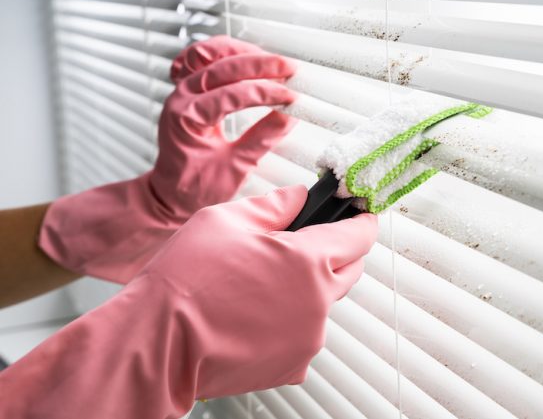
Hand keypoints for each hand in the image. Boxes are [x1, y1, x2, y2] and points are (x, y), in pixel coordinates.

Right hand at [2, 187, 378, 418]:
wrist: (160, 341)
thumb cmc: (187, 280)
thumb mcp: (227, 219)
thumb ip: (276, 204)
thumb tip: (300, 197)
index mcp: (309, 260)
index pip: (359, 235)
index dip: (361, 220)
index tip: (361, 215)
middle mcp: (318, 301)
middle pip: (351, 268)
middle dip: (341, 252)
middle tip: (309, 243)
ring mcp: (309, 337)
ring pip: (326, 303)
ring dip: (311, 288)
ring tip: (265, 283)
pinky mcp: (294, 364)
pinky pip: (306, 333)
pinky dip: (292, 321)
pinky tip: (257, 313)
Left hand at [154, 35, 297, 218]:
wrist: (171, 193)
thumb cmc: (194, 186)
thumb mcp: (235, 168)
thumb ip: (262, 139)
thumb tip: (288, 116)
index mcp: (186, 117)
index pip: (232, 94)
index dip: (266, 93)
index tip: (291, 97)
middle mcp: (181, 97)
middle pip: (223, 66)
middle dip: (261, 65)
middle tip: (290, 69)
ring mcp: (182, 90)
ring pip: (210, 53)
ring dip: (242, 52)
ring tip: (271, 60)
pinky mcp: (188, 89)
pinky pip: (201, 58)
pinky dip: (222, 53)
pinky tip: (241, 56)